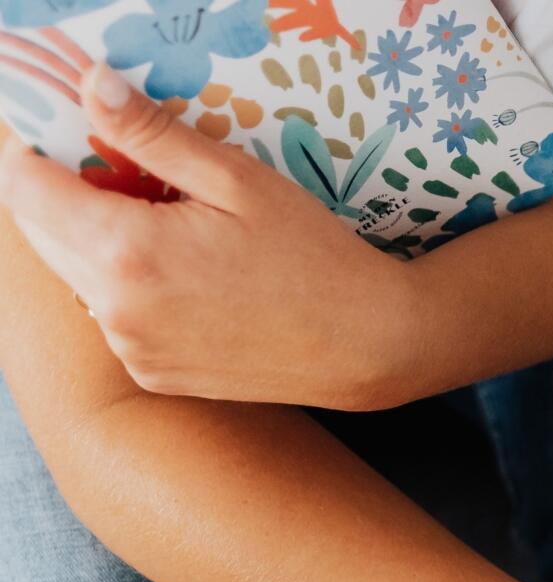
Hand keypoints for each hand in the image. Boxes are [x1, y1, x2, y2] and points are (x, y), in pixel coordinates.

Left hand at [0, 64, 413, 408]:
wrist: (369, 347)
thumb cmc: (317, 258)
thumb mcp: (239, 182)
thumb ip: (153, 136)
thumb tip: (91, 86)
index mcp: (128, 253)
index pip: (23, 185)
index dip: (38, 150)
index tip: (79, 136)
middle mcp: (114, 309)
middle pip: (39, 229)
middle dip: (69, 193)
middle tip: (137, 179)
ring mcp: (130, 347)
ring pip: (74, 272)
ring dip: (97, 241)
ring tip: (173, 232)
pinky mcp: (150, 373)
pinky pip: (111, 314)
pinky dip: (129, 287)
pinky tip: (191, 280)